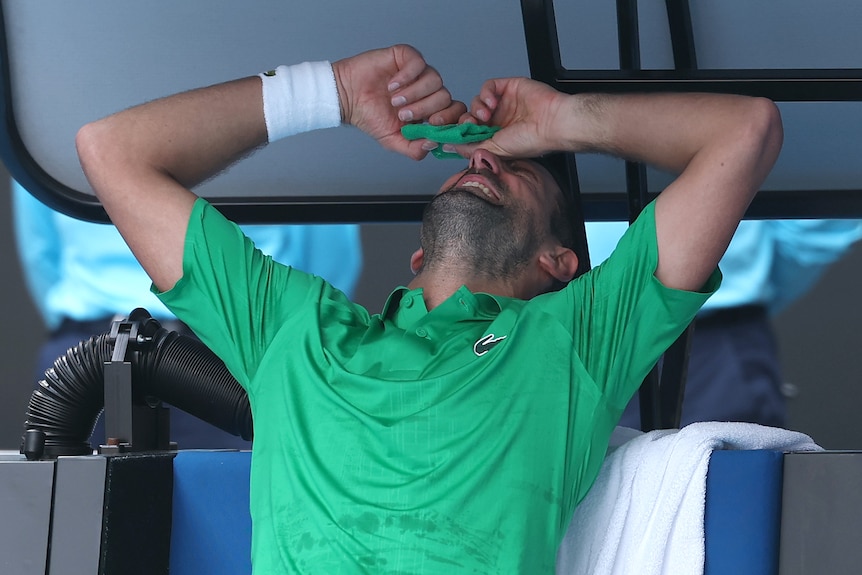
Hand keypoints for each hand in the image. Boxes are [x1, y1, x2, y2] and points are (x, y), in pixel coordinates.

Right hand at [333, 44, 466, 159]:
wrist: (348, 98)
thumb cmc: (369, 117)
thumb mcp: (393, 141)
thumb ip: (414, 149)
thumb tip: (434, 144)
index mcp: (429, 110)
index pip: (455, 110)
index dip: (450, 117)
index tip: (432, 124)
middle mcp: (427, 90)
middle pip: (445, 97)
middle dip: (425, 109)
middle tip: (403, 115)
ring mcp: (418, 73)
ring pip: (435, 80)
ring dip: (414, 94)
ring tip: (394, 101)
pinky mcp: (406, 57)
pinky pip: (419, 63)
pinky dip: (406, 77)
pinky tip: (392, 86)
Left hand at [450, 77, 569, 158]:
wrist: (551, 123)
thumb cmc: (531, 140)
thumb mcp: (495, 149)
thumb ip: (471, 147)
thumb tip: (450, 146)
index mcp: (496, 137)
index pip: (470, 133)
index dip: (461, 132)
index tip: (452, 133)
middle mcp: (499, 121)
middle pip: (471, 116)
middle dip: (467, 120)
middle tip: (471, 124)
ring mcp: (504, 104)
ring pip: (477, 101)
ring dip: (477, 108)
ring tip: (487, 115)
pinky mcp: (509, 88)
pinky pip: (488, 86)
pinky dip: (486, 93)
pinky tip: (492, 103)